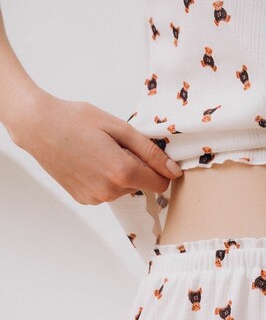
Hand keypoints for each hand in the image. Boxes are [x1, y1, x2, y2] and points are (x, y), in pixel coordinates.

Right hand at [8, 90, 182, 204]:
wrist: (37, 127)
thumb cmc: (76, 120)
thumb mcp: (119, 128)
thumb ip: (150, 151)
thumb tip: (174, 171)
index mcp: (121, 173)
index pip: (161, 184)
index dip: (161, 169)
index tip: (151, 154)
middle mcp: (109, 192)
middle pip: (142, 185)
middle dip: (137, 167)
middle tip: (114, 145)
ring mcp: (96, 198)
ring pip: (125, 189)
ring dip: (120, 173)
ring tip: (98, 152)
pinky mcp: (85, 200)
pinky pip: (108, 192)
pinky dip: (105, 179)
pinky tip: (89, 162)